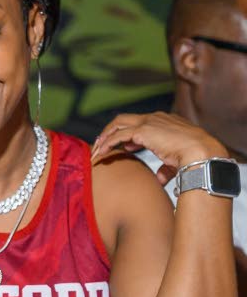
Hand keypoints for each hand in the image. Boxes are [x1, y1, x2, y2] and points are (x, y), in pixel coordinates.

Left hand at [91, 111, 227, 184]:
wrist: (201, 152)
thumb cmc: (194, 158)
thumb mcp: (177, 163)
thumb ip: (165, 168)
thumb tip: (159, 178)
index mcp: (165, 122)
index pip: (141, 124)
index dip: (130, 135)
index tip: (125, 147)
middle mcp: (155, 118)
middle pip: (125, 120)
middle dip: (111, 131)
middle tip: (101, 145)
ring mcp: (149, 122)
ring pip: (118, 124)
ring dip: (105, 137)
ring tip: (96, 151)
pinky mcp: (143, 131)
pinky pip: (118, 135)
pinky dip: (107, 143)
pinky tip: (101, 154)